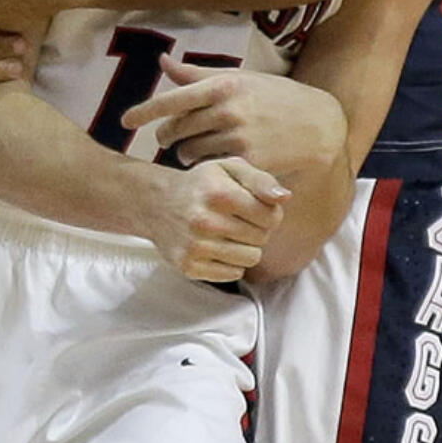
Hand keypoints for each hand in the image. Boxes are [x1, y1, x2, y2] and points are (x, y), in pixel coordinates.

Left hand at [123, 55, 347, 178]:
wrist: (318, 125)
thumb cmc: (274, 96)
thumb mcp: (239, 78)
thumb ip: (197, 74)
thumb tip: (162, 62)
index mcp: (222, 85)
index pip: (171, 100)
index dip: (143, 112)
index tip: (124, 122)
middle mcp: (228, 110)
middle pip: (176, 129)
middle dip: (166, 136)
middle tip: (165, 140)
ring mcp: (239, 137)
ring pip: (190, 152)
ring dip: (184, 153)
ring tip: (190, 150)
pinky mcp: (250, 162)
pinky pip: (212, 168)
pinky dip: (206, 167)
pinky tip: (212, 163)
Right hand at [145, 157, 288, 282]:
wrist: (157, 203)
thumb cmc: (201, 184)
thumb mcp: (228, 169)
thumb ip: (260, 179)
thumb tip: (284, 197)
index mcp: (218, 193)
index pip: (271, 216)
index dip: (268, 212)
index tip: (254, 207)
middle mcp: (205, 221)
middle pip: (262, 238)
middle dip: (255, 229)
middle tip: (237, 219)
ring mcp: (196, 246)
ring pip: (250, 258)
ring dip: (245, 247)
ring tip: (228, 233)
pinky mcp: (189, 266)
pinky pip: (233, 273)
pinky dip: (230, 262)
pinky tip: (217, 247)